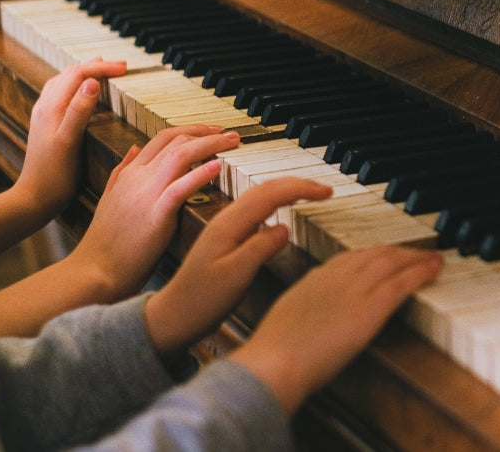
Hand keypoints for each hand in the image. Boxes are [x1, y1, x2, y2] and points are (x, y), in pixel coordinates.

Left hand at [14, 59, 127, 214]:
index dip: (102, 68)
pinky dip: (75, 86)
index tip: (125, 69)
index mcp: (52, 107)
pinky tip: (82, 94)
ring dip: (84, 73)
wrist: (34, 197)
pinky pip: (60, 95)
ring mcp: (44, 115)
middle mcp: (45, 107)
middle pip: (70, 74)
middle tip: (120, 67)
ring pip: (63, 83)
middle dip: (95, 66)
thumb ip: (79, 110)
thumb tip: (92, 82)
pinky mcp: (46, 125)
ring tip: (102, 71)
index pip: (78, 74)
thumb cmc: (54, 175)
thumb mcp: (69, 141)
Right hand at [66, 125, 241, 299]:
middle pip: (175, 140)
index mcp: (130, 173)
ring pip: (180, 155)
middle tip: (231, 135)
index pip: (163, 137)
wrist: (95, 270)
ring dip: (209, 145)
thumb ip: (122, 171)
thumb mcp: (109, 198)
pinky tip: (218, 167)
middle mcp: (138, 177)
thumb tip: (133, 147)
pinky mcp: (156, 215)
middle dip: (206, 133)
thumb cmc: (106, 241)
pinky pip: (179, 188)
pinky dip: (200, 174)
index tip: (212, 131)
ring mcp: (146, 194)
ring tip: (232, 143)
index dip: (191, 130)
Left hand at [144, 178, 335, 355]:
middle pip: (264, 188)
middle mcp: (226, 220)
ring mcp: (224, 227)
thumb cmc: (201, 301)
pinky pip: (254, 209)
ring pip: (259, 196)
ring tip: (310, 193)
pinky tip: (282, 210)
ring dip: (287, 190)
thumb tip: (284, 228)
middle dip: (298, 183)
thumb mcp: (235, 276)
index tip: (326, 191)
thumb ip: (260, 248)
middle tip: (325, 189)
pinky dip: (275, 202)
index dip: (301, 188)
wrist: (173, 316)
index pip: (270, 193)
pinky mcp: (225, 237)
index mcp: (229, 225)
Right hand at [231, 243, 441, 413]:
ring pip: (394, 262)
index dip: (373, 255)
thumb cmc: (274, 355)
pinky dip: (422, 271)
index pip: (351, 258)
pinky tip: (435, 269)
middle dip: (399, 251)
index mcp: (315, 279)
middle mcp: (337, 277)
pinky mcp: (371, 308)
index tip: (386, 255)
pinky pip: (403, 282)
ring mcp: (355, 290)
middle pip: (376, 254)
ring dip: (417, 257)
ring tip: (433, 257)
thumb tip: (312, 320)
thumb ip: (305, 312)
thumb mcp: (287, 320)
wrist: (275, 363)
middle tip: (417, 253)